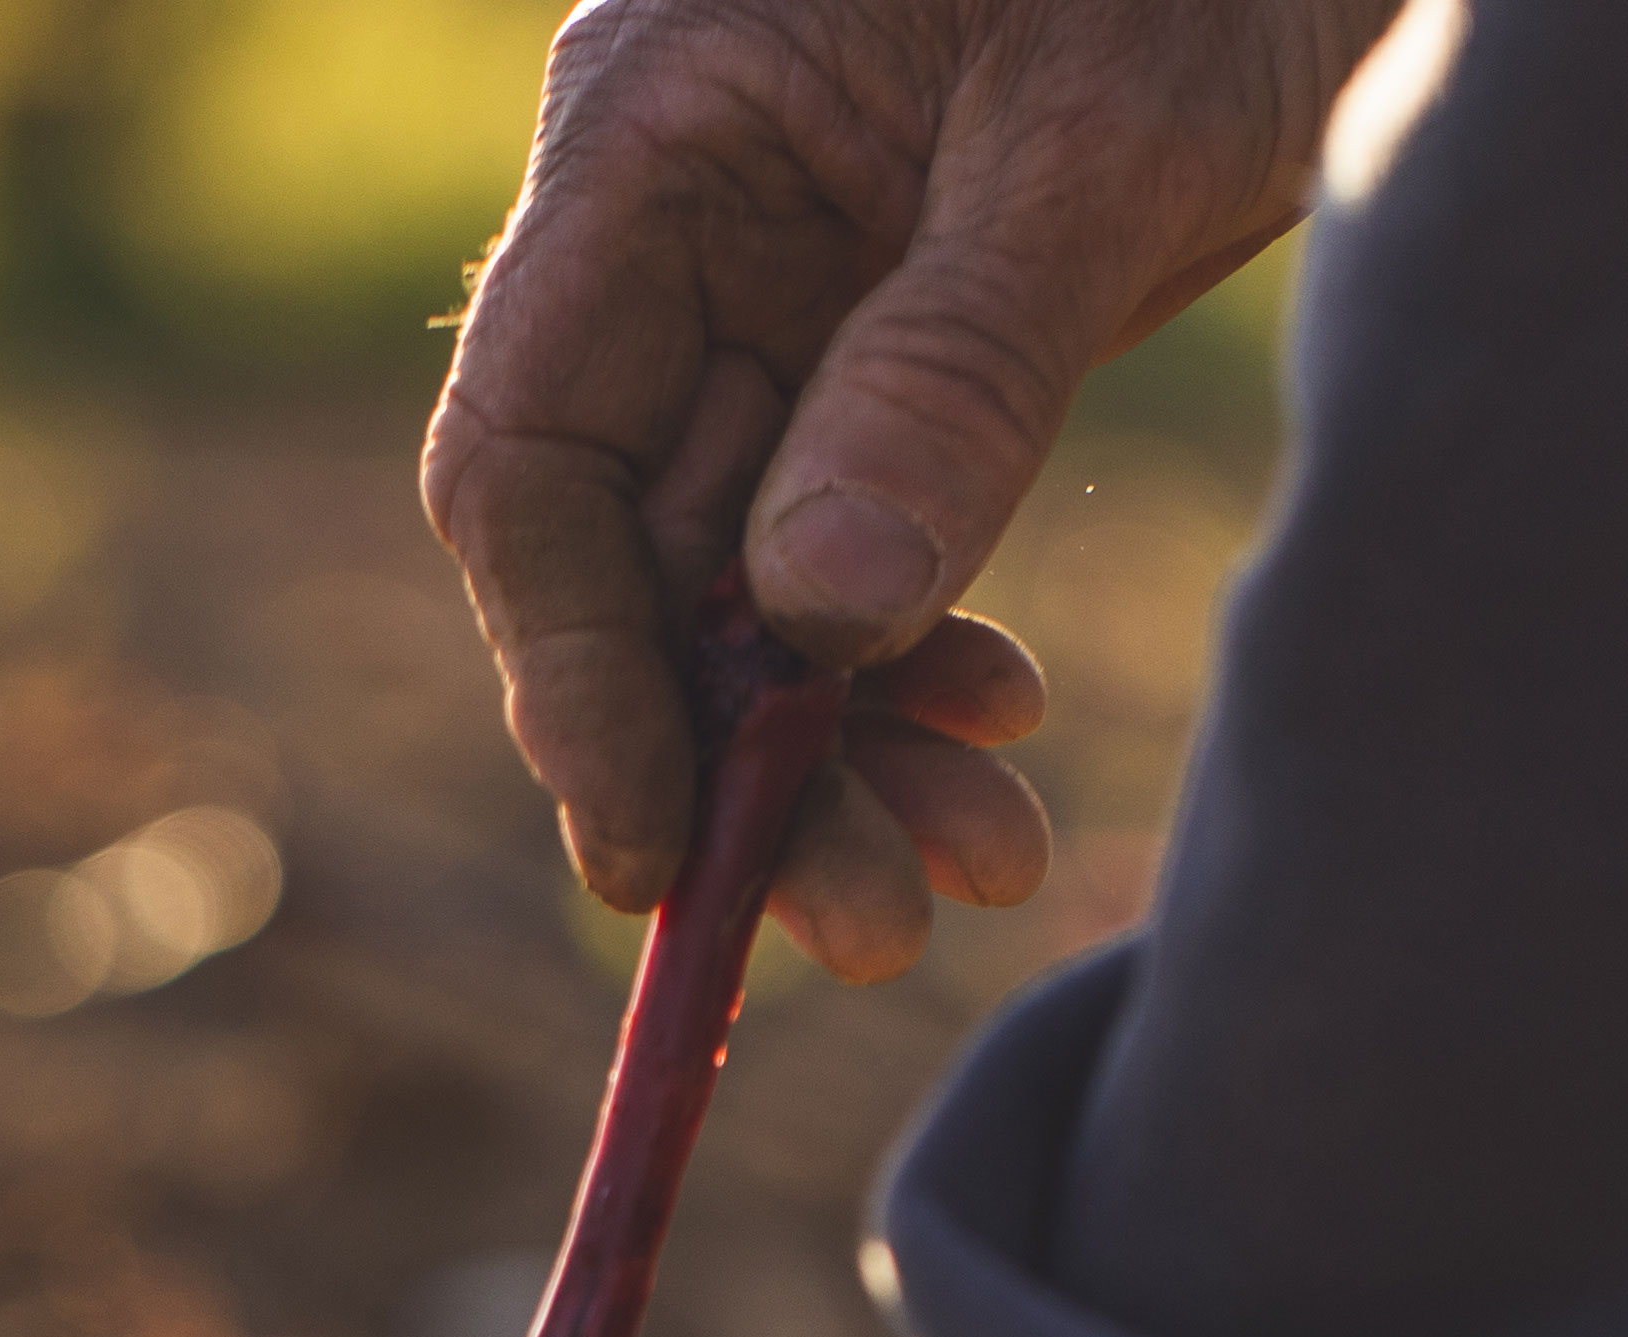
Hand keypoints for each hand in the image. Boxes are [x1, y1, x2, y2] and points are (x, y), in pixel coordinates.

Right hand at [420, 0, 1396, 975]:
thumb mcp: (1096, 140)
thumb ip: (947, 367)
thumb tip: (817, 620)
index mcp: (653, 127)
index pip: (531, 453)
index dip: (574, 673)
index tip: (662, 850)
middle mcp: (684, 215)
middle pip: (637, 542)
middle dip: (735, 748)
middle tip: (864, 919)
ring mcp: (788, 272)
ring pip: (754, 562)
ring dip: (839, 733)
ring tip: (968, 866)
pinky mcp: (904, 321)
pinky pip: (863, 527)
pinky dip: (916, 646)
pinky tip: (1000, 728)